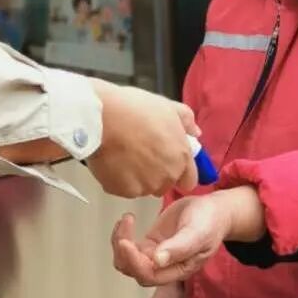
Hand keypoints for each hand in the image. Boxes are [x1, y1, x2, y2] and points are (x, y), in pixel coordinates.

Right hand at [86, 80, 199, 197]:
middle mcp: (166, 176)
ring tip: (124, 154)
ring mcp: (144, 186)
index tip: (167, 161)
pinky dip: (119, 179)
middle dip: (156, 173)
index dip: (180, 171)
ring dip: (137, 177)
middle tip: (141, 152)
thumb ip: (187, 120)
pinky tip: (113, 160)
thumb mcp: (167, 106)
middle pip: (165, 184)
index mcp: (180, 156)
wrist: (101, 117)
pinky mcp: (122, 190)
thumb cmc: (134, 109)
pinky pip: (123, 188)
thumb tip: (195, 132)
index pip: (189, 180)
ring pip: (144, 187)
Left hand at [112, 187, 264, 285]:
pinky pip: (130, 247)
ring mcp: (155, 254)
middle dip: (124, 252)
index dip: (134, 263)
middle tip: (126, 225)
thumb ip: (179, 247)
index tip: (126, 242)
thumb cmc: (209, 222)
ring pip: (127, 260)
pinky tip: (127, 219)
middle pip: (133, 270)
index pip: (149, 275)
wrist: (213, 210)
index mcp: (177, 270)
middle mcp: (164, 267)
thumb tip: (157, 260)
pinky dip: (122, 235)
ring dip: (119, 244)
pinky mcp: (150, 243)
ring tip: (126, 221)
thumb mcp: (198, 233)